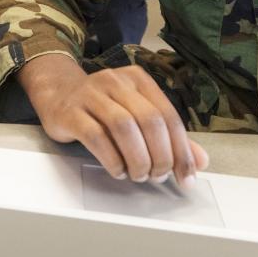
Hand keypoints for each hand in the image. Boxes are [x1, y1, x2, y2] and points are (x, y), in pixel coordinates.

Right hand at [25, 60, 208, 183]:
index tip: (186, 176)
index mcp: (138, 80)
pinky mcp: (70, 112)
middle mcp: (116, 81)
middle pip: (149, 120)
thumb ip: (168, 137)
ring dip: (137, 158)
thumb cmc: (102, 108)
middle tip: (158, 176)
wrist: (57, 93)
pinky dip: (112, 159)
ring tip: (138, 175)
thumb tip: (199, 162)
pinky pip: (96, 137)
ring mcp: (91, 94)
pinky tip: (118, 170)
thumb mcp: (136, 114)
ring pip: (124, 127)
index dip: (181, 149)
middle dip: (160, 155)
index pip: (168, 115)